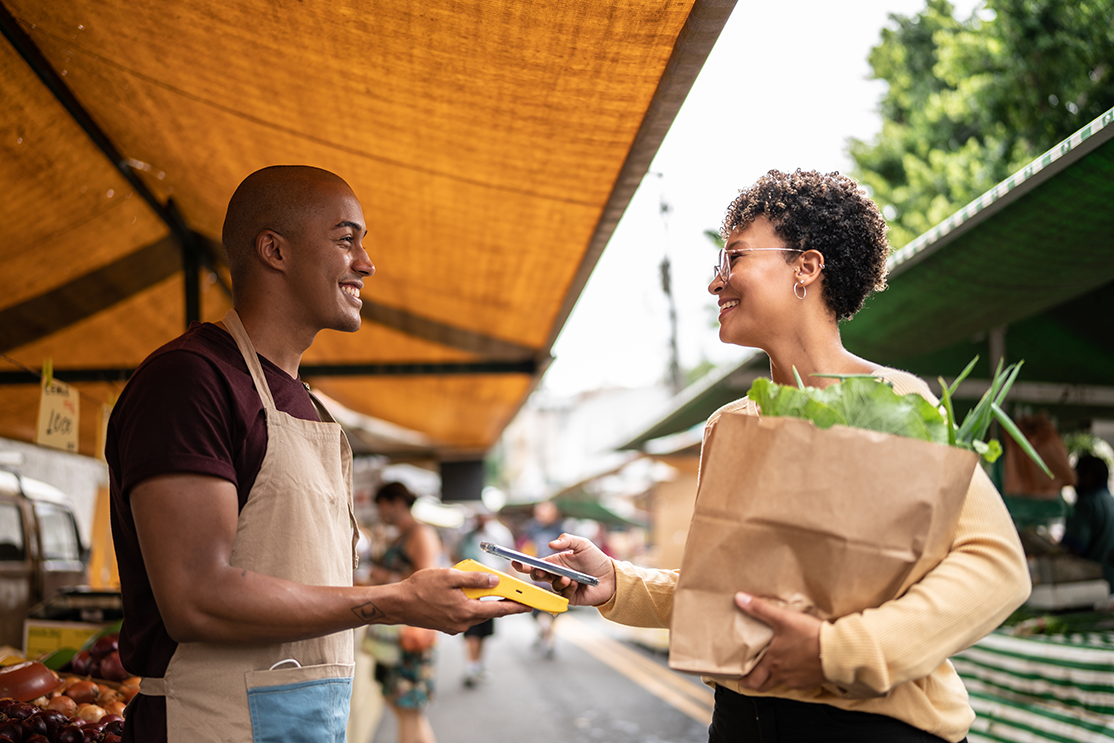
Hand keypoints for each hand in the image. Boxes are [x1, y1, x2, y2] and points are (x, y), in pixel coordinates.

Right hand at [393, 567, 530, 632]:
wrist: (398, 604)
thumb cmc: (422, 587)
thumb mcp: (450, 576)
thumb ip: (475, 579)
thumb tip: (496, 581)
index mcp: (467, 611)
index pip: (499, 610)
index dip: (516, 607)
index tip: (529, 606)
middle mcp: (463, 623)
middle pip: (489, 612)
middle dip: (502, 603)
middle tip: (513, 594)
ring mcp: (454, 627)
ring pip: (477, 614)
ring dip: (485, 604)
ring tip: (489, 590)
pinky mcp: (447, 627)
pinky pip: (466, 616)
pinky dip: (471, 607)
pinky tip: (467, 596)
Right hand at [512, 534, 615, 606]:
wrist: (611, 577)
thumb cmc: (596, 559)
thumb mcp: (583, 544)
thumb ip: (567, 540)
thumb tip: (551, 543)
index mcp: (555, 562)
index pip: (535, 563)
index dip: (523, 563)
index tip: (515, 561)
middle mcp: (555, 574)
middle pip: (537, 576)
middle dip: (536, 574)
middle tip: (541, 572)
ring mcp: (562, 587)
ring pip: (551, 586)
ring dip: (557, 582)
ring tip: (569, 578)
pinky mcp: (569, 598)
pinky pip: (563, 595)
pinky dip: (568, 589)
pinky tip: (576, 584)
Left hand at [734, 592, 823, 691]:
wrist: (837, 651)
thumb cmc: (810, 636)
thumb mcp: (782, 618)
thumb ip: (760, 609)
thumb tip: (740, 599)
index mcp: (772, 661)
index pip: (751, 677)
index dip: (742, 678)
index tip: (737, 676)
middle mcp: (782, 673)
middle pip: (762, 686)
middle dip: (753, 683)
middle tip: (748, 679)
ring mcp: (796, 679)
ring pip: (779, 683)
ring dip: (772, 679)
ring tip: (770, 670)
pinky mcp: (810, 681)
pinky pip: (797, 682)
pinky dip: (792, 677)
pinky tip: (794, 667)